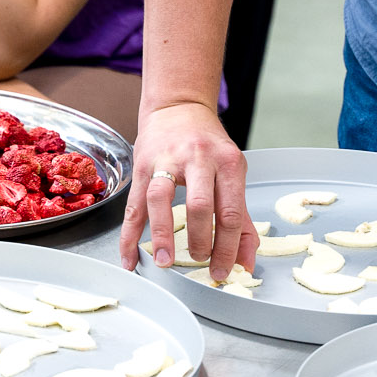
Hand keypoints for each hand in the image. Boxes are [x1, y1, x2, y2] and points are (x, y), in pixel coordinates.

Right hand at [119, 101, 257, 280]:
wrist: (179, 107)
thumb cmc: (208, 144)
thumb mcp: (231, 172)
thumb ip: (241, 219)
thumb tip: (246, 261)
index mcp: (227, 163)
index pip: (231, 212)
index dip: (229, 247)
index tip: (224, 270)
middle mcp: (197, 158)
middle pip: (200, 205)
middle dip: (200, 241)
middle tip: (200, 263)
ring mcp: (166, 160)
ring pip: (161, 200)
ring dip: (163, 235)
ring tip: (165, 261)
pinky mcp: (142, 165)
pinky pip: (134, 205)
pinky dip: (130, 235)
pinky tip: (130, 257)